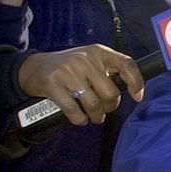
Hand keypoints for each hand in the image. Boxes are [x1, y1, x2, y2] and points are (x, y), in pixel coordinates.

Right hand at [17, 45, 144, 124]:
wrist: (33, 67)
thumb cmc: (69, 68)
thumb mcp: (90, 61)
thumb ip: (108, 71)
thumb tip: (132, 90)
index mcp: (99, 52)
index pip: (127, 64)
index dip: (136, 82)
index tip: (137, 96)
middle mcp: (85, 59)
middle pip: (111, 93)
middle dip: (110, 107)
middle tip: (104, 109)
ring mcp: (68, 72)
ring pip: (94, 104)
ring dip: (96, 116)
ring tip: (93, 116)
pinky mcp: (53, 85)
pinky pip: (74, 111)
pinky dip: (79, 119)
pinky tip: (79, 118)